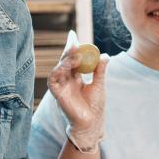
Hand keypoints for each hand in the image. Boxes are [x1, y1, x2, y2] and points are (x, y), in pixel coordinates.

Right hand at [47, 31, 108, 151]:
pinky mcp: (57, 94)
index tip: (73, 34)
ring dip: (66, 59)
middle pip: (65, 61)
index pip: (72, 59)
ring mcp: (61, 86)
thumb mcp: (99, 85)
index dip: (72, 47)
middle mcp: (67, 80)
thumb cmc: (95, 107)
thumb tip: (105, 55)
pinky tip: (68, 65)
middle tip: (74, 40)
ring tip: (76, 52)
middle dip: (68, 49)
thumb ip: (99, 70)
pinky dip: (59, 70)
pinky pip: (53, 79)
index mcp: (76, 78)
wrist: (92, 124)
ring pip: (59, 68)